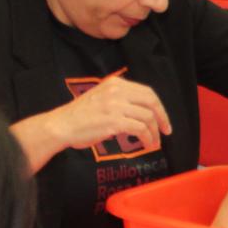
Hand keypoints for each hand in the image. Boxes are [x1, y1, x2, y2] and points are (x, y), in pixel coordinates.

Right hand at [50, 76, 171, 153]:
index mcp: (115, 83)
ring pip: (148, 117)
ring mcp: (116, 106)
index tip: (163, 120)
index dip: (159, 107)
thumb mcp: (102, 97)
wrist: (61, 125)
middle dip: (162, 118)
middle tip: (166, 131)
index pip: (147, 91)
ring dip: (154, 133)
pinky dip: (147, 138)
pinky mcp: (114, 121)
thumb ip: (121, 99)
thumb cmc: (80, 116)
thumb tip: (143, 112)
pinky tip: (146, 144)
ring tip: (154, 143)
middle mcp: (117, 91)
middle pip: (151, 101)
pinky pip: (140, 129)